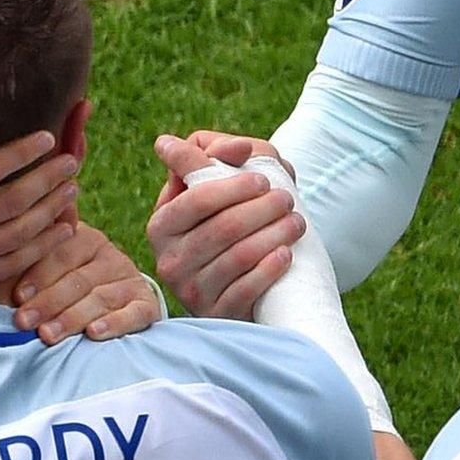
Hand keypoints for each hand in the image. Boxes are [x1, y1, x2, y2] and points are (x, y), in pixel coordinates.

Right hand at [0, 89, 78, 313]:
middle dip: (48, 179)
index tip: (47, 138)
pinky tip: (63, 230)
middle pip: (15, 199)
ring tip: (73, 189)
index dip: (23, 152)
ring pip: (21, 231)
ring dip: (52, 209)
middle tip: (72, 161)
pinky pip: (14, 262)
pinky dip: (43, 246)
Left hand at [11, 225, 161, 342]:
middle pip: (78, 279)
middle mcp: (109, 255)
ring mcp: (128, 279)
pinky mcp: (146, 304)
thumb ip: (25, 258)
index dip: (38, 274)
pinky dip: (114, 323)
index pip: (61, 254)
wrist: (109, 309)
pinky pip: (133, 313)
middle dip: (48, 302)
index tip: (17, 296)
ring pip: (101, 297)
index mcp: (83, 238)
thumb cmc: (56, 289)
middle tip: (23, 322)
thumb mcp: (44, 268)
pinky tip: (93, 333)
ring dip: (72, 317)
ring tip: (48, 335)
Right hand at [146, 131, 304, 318]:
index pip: (197, 199)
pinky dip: (268, 270)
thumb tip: (220, 145)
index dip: (233, 187)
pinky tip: (286, 255)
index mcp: (163, 223)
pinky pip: (244, 292)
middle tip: (288, 199)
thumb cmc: (230, 218)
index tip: (264, 179)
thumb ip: (215, 155)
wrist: (242, 277)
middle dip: (262, 209)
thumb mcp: (219, 184)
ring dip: (274, 235)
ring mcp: (191, 291)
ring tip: (297, 222)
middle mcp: (169, 260)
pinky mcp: (215, 314)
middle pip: (222, 228)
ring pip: (237, 258)